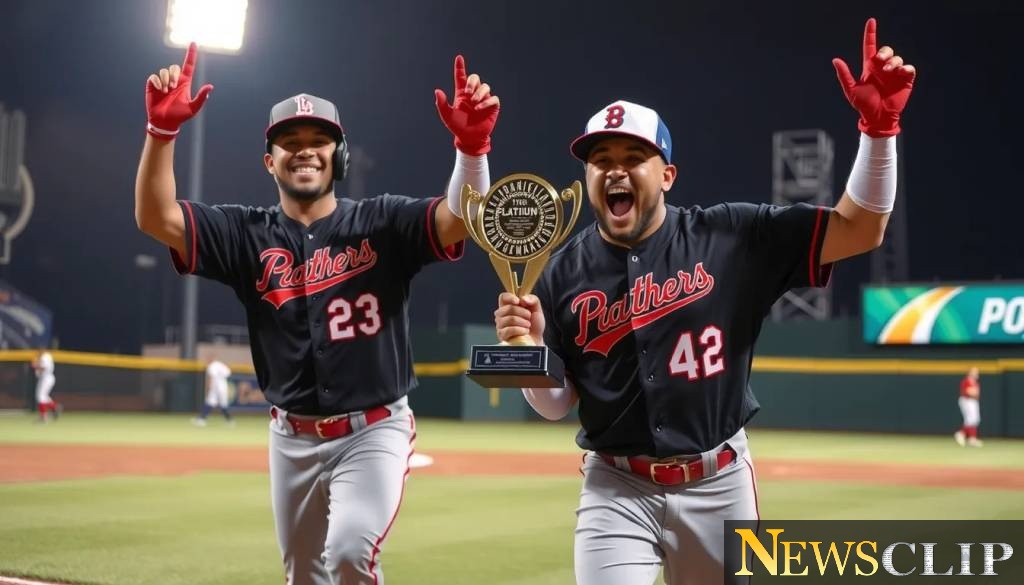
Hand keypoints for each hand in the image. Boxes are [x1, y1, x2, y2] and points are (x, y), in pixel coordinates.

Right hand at [145, 42, 213, 139]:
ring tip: (166, 91)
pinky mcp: (153, 85)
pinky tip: (159, 90)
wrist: (165, 122)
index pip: (189, 65)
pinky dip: (157, 82)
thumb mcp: (193, 108)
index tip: (194, 42)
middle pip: (175, 67)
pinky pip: (154, 76)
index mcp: (185, 83)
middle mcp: (174, 80)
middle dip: (174, 74)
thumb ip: (201, 97)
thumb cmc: (180, 116)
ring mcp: (163, 82)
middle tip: (173, 87)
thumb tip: (210, 86)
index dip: (191, 54)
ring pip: (164, 70)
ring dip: (166, 79)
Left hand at [434, 55, 499, 155]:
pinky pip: (493, 98)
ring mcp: (483, 100)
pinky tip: (479, 108)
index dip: (460, 67)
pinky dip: (487, 101)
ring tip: (474, 103)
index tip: (459, 58)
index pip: (461, 77)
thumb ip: (441, 104)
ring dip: (479, 93)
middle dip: (472, 82)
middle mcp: (473, 94)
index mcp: (461, 94)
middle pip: (475, 78)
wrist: (469, 138)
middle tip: (467, 93)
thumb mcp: (447, 116)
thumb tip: (437, 91)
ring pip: (485, 87)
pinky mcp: (492, 107)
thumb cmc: (457, 127)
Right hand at [495, 293, 544, 344]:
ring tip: (528, 325)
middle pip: (509, 307)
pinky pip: (509, 330)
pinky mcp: (502, 335)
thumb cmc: (534, 325)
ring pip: (510, 319)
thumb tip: (523, 299)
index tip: (518, 301)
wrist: (536, 339)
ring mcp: (500, 325)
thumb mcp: (537, 309)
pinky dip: (520, 330)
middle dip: (523, 312)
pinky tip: (525, 331)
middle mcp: (502, 314)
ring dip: (523, 322)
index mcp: (509, 305)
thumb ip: (533, 299)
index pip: (503, 297)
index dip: (510, 297)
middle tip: (529, 317)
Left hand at [832, 18, 915, 136]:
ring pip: (897, 58)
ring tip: (888, 71)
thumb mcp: (851, 90)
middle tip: (880, 60)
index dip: (870, 34)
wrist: (877, 118)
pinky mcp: (905, 80)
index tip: (871, 21)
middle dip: (884, 52)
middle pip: (886, 50)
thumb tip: (835, 60)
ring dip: (893, 62)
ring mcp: (894, 74)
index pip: (870, 46)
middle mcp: (882, 68)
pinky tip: (900, 72)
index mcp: (869, 68)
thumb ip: (844, 75)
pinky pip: (909, 68)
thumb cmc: (864, 105)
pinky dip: (905, 68)